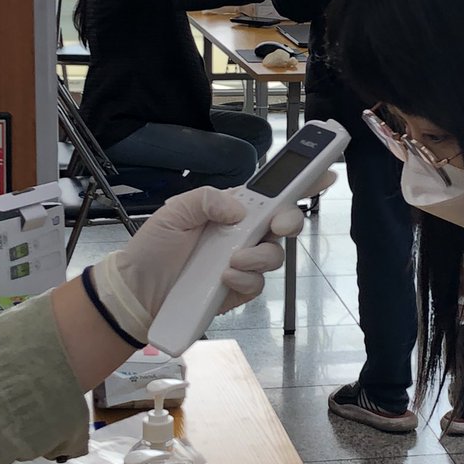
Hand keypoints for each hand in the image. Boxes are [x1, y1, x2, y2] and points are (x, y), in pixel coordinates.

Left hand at [92, 175, 334, 343]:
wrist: (137, 291)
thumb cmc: (155, 247)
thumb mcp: (174, 212)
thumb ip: (207, 199)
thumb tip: (239, 208)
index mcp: (232, 210)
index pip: (271, 193)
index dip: (302, 181)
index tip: (326, 172)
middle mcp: (244, 234)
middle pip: (285, 223)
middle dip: (290, 221)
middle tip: (277, 226)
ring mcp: (243, 263)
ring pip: (274, 256)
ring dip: (257, 257)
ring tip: (229, 262)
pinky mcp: (238, 290)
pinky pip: (258, 284)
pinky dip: (244, 279)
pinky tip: (224, 278)